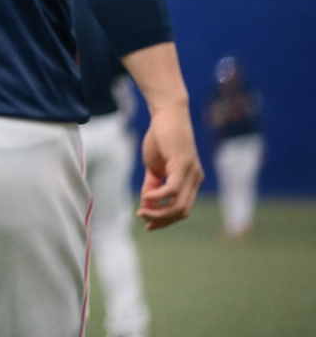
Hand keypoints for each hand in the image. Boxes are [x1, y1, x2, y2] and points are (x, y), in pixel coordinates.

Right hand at [137, 101, 202, 229]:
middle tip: (144, 221)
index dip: (166, 220)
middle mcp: (195, 179)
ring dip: (159, 213)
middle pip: (182, 211)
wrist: (167, 114)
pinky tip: (146, 197)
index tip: (149, 224)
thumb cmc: (161, 138)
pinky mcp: (183, 165)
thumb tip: (146, 204)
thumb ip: (152, 185)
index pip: (182, 209)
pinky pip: (173, 189)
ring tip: (142, 212)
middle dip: (162, 220)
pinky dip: (158, 197)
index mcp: (190, 181)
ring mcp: (191, 173)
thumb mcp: (154, 166)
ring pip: (179, 205)